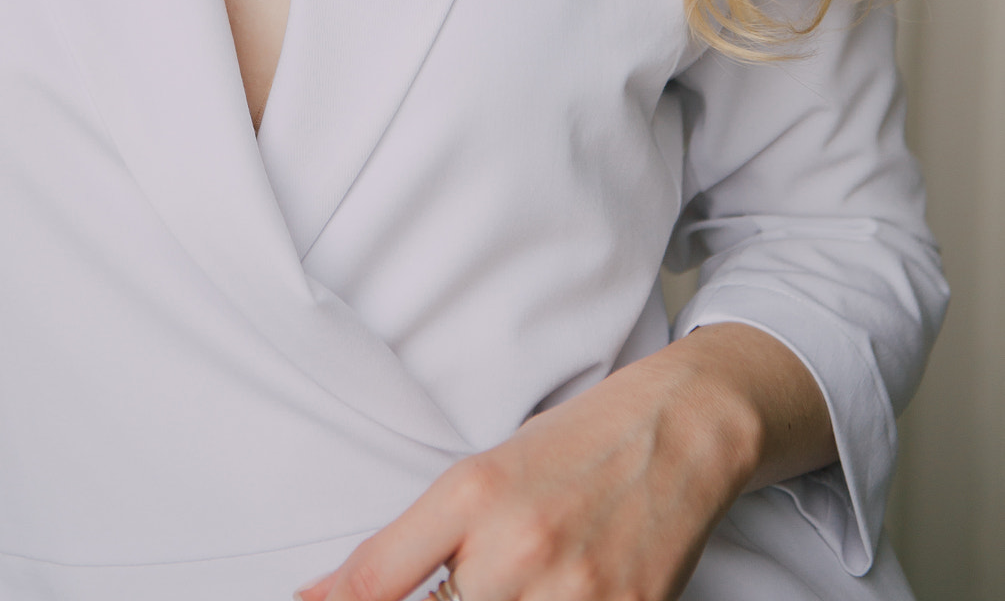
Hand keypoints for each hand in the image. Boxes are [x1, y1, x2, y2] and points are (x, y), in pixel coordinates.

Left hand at [295, 324, 833, 600]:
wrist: (681, 426)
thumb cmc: (576, 445)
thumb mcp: (482, 473)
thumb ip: (410, 543)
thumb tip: (329, 594)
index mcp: (472, 493)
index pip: (380, 579)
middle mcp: (518, 544)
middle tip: (457, 584)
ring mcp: (576, 590)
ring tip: (505, 584)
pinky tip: (547, 596)